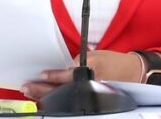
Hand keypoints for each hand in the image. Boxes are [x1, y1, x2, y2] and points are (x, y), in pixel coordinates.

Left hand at [20, 50, 141, 99]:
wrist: (133, 74)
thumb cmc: (114, 62)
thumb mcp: (95, 56)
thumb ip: (77, 63)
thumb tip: (59, 72)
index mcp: (93, 75)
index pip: (69, 77)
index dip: (53, 77)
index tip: (41, 75)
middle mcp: (91, 89)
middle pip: (62, 93)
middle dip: (43, 91)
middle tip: (27, 87)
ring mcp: (91, 99)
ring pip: (65, 102)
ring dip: (46, 98)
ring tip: (32, 94)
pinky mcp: (91, 104)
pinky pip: (71, 104)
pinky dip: (57, 102)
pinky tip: (46, 100)